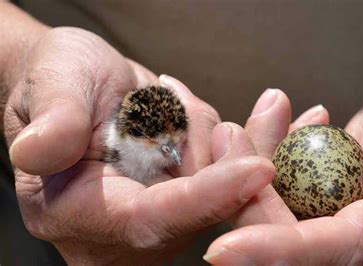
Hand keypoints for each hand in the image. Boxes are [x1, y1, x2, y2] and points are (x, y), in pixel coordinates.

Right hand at [4, 27, 273, 263]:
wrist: (84, 87)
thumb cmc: (64, 81)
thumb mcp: (53, 84)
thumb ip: (53, 119)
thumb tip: (38, 151)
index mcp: (77, 212)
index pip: (149, 218)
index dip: (204, 197)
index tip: (258, 169)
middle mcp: (123, 231)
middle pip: (203, 210)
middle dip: (228, 155)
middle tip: (259, 104)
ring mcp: (162, 220)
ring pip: (227, 190)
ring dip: (232, 136)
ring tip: (171, 96)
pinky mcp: (190, 203)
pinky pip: (239, 180)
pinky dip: (258, 145)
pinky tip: (278, 116)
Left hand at [205, 47, 362, 264]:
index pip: (344, 248)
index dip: (285, 253)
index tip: (224, 252)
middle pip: (298, 241)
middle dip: (249, 201)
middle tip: (228, 139)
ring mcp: (346, 218)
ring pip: (282, 217)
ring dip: (250, 172)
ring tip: (237, 127)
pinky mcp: (326, 201)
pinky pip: (282, 193)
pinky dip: (266, 159)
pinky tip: (268, 122)